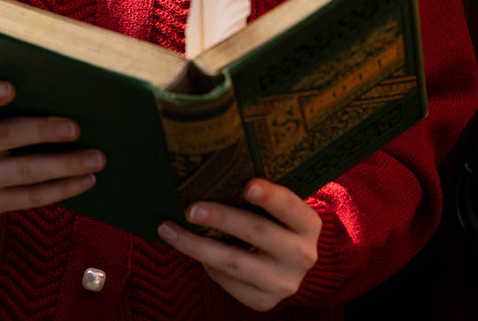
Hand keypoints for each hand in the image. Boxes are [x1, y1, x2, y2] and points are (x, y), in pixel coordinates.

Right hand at [0, 81, 105, 221]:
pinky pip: (33, 196)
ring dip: (66, 165)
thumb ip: (2, 103)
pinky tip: (87, 180)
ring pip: (28, 171)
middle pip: (8, 136)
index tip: (11, 88)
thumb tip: (62, 92)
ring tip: (97, 158)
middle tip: (76, 129)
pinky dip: (63, 188)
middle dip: (44, 132)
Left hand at [158, 180, 320, 311]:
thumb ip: (256, 194)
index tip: (247, 185)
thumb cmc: (273, 221)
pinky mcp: (264, 302)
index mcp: (308, 225)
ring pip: (234, 262)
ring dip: (197, 245)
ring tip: (169, 229)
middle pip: (257, 233)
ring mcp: (284, 283)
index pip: (290, 206)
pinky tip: (188, 247)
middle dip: (222, 218)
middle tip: (191, 208)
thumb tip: (209, 175)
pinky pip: (228, 282)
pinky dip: (206, 264)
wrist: (287, 262)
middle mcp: (302, 256)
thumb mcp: (276, 208)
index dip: (270, 196)